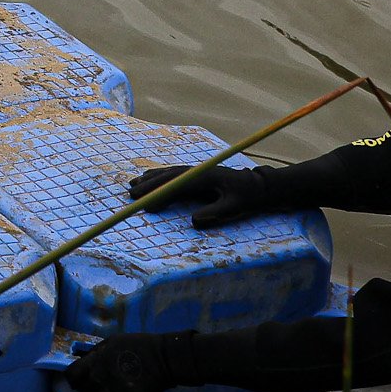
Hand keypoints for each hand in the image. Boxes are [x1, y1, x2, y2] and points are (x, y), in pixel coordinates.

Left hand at [62, 333, 196, 391]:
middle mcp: (100, 380)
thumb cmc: (138, 345)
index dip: (75, 379)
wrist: (164, 358)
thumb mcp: (112, 342)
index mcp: (94, 362)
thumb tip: (83, 359)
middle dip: (91, 391)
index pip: (71, 377)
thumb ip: (96, 353)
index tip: (82, 380)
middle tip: (103, 387)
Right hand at [129, 160, 293, 232]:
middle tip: (131, 196)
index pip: (177, 185)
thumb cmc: (248, 197)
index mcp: (205, 177)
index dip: (160, 193)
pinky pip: (173, 173)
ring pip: (168, 172)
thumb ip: (214, 213)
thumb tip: (192, 221)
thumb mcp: (234, 207)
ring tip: (132, 186)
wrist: (259, 185)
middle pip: (168, 176)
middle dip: (149, 185)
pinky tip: (148, 178)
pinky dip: (158, 175)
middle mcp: (197, 170)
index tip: (146, 203)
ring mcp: (196, 170)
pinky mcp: (196, 173)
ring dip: (150, 178)